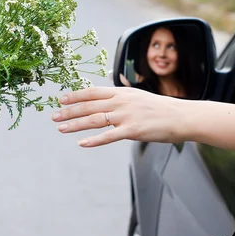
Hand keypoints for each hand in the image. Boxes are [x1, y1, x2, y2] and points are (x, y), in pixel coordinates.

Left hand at [52, 86, 184, 146]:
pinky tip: (82, 143)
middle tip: (54, 116)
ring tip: (61, 128)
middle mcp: (121, 102)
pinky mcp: (133, 130)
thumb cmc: (159, 108)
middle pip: (89, 106)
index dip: (75, 95)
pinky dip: (94, 140)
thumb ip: (120, 96)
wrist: (180, 116)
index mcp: (121, 92)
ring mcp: (126, 116)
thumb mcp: (137, 96)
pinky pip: (109, 136)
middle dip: (69, 111)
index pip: (92, 92)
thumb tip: (107, 92)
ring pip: (95, 120)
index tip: (61, 99)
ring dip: (76, 124)